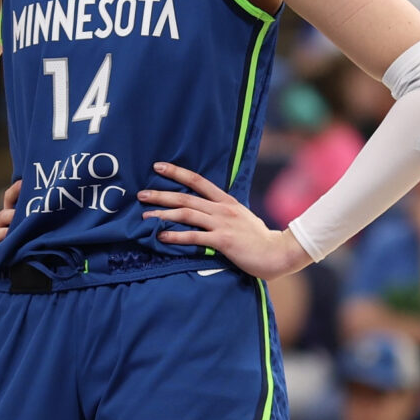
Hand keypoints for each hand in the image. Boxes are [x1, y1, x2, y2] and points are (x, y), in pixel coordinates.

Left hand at [140, 162, 312, 279]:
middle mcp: (222, 209)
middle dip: (161, 195)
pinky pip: (194, 237)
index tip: (158, 167)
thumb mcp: (242, 218)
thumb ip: (224, 213)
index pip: (198, 181)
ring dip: (163, 215)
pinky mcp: (222, 241)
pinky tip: (161, 237)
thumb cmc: (259, 239)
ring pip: (186, 215)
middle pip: (185, 198)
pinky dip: (175, 236)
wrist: (278, 252)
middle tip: (141, 194)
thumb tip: (208, 212)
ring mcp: (222, 224)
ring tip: (145, 216)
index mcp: (226, 201)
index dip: (177, 173)